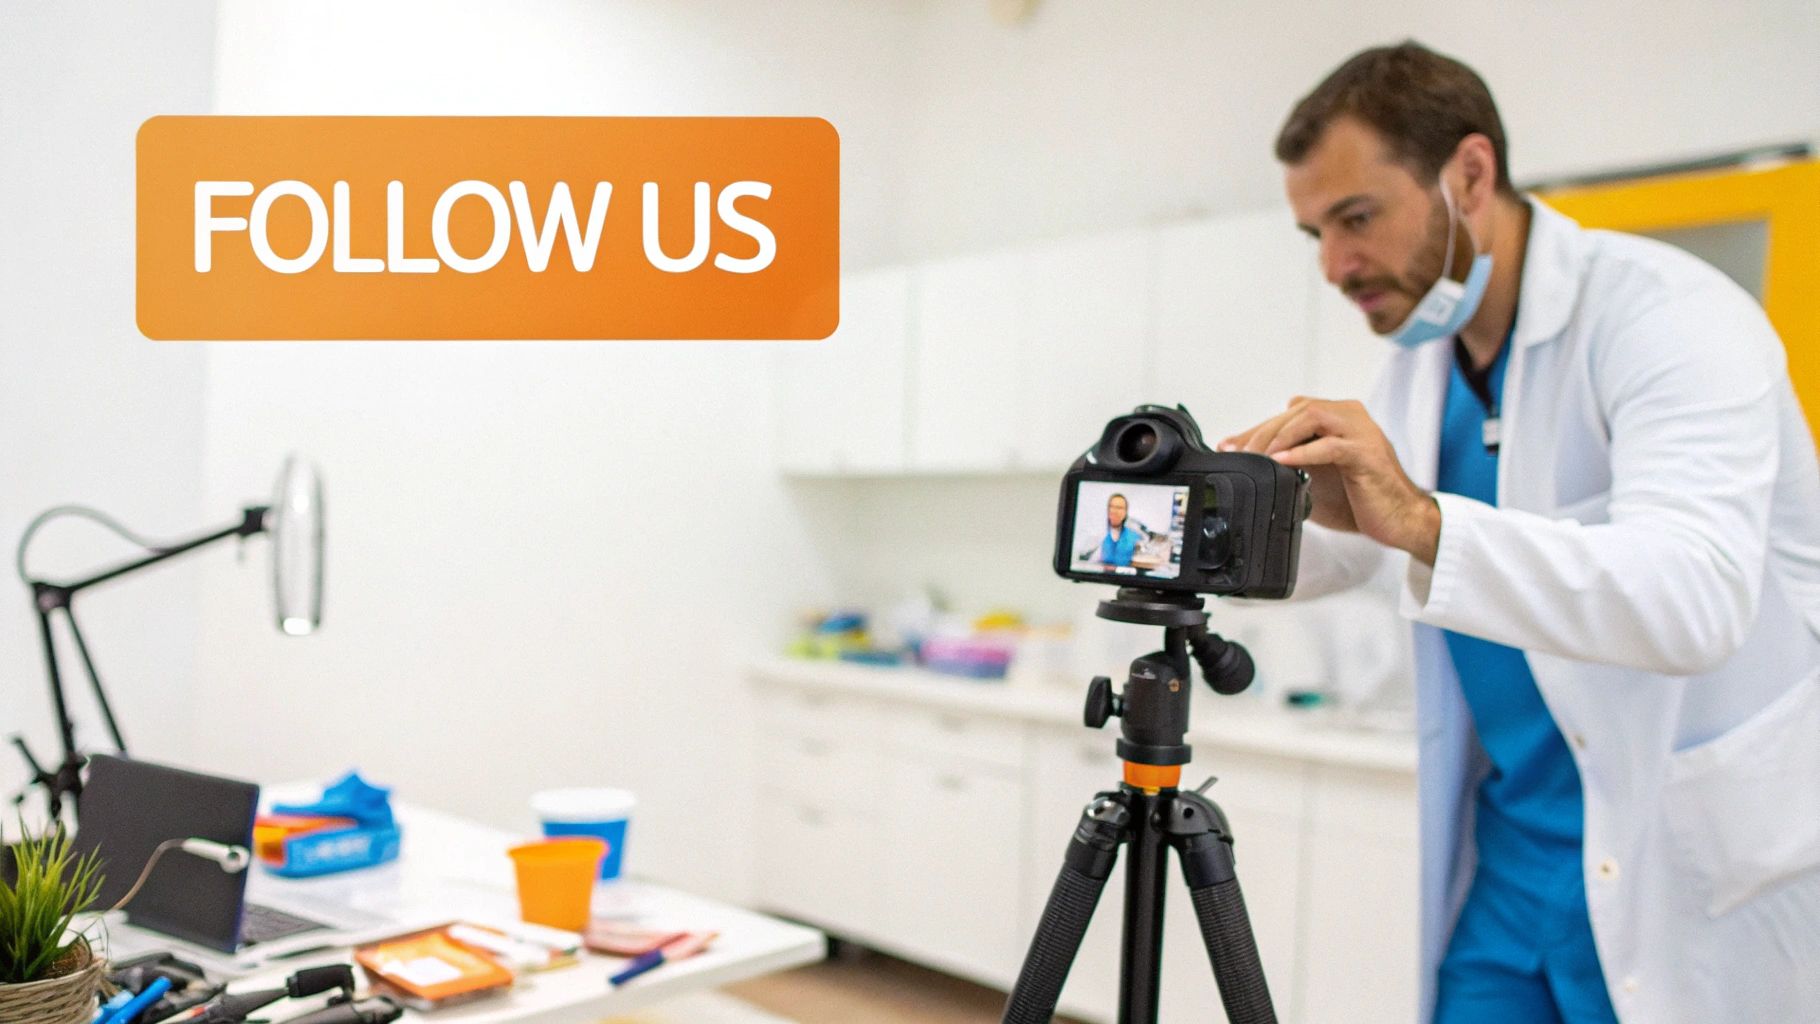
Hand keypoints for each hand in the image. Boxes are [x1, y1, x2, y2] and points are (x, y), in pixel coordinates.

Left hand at [1218, 397, 1440, 564]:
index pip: (1291, 413)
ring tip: (1258, 457)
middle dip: (1262, 432)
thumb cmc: (1359, 499)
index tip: (1229, 445)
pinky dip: (1302, 452)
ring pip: (1312, 418)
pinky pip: (1330, 445)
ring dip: (1279, 436)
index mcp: (1339, 417)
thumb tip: (1251, 464)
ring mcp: (1361, 432)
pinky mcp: (1367, 454)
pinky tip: (1281, 463)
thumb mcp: (1315, 478)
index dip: (1258, 428)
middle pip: (1298, 411)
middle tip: (1240, 454)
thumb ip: (1290, 464)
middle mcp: (1350, 416)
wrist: (1400, 520)